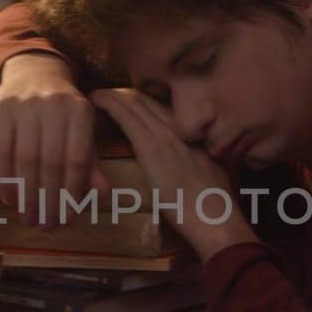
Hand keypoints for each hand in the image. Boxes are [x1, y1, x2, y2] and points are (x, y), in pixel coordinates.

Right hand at [0, 53, 112, 224]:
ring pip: (25, 159)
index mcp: (81, 111)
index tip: (67, 219)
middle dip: (47, 199)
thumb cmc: (63, 112)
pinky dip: (5, 179)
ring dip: (26, 194)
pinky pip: (1, 151)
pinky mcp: (0, 109)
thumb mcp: (82, 130)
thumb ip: (91, 161)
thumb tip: (103, 194)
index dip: (72, 192)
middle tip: (45, 225)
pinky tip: (10, 198)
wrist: (34, 74)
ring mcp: (25, 105)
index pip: (76, 159)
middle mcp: (54, 105)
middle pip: (50, 162)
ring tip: (28, 217)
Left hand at [89, 88, 256, 259]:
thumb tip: (188, 167)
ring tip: (98, 95)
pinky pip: (126, 116)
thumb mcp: (211, 174)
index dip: (143, 99)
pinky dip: (109, 103)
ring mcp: (165, 134)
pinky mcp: (151, 147)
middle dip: (124, 94)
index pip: (163, 107)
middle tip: (106, 95)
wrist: (215, 217)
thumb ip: (196, 162)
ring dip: (114, 95)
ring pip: (135, 102)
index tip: (128, 101)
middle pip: (148, 99)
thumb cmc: (214, 207)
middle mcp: (179, 127)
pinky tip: (96, 99)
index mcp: (192, 134)